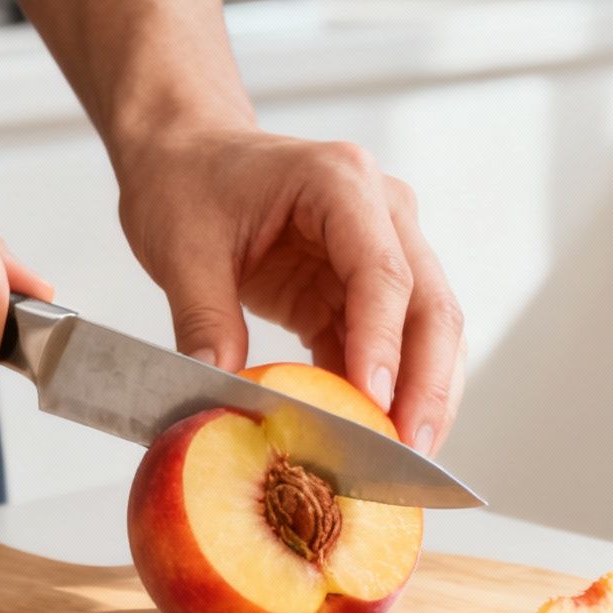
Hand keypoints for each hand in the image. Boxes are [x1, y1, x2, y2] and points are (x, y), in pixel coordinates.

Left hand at [114, 127, 465, 453]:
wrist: (188, 153)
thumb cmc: (188, 180)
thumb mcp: (181, 249)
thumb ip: (204, 321)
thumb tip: (220, 394)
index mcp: (341, 183)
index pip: (383, 273)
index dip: (384, 344)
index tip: (374, 404)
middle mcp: (383, 211)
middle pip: (430, 306)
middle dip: (427, 386)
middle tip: (410, 452)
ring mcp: (386, 247)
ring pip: (428, 331)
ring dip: (422, 396)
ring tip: (403, 459)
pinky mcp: (366, 288)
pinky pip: (393, 346)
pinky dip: (385, 394)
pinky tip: (369, 437)